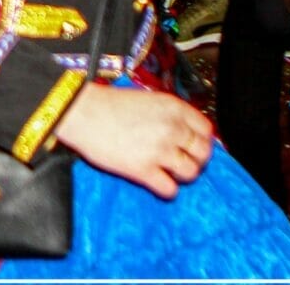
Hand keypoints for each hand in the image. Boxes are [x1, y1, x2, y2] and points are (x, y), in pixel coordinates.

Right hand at [54, 84, 212, 197]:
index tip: (193, 145)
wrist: (83, 113)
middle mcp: (172, 128)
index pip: (206, 130)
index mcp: (174, 108)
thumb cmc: (109, 104)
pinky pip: (170, 189)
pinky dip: (167, 189)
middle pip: (202, 153)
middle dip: (195, 159)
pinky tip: (158, 182)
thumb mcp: (148, 99)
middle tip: (182, 160)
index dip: (202, 140)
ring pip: (190, 172)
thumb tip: (184, 132)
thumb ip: (169, 114)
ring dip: (182, 175)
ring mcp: (160, 150)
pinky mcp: (144, 170)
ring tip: (169, 172)